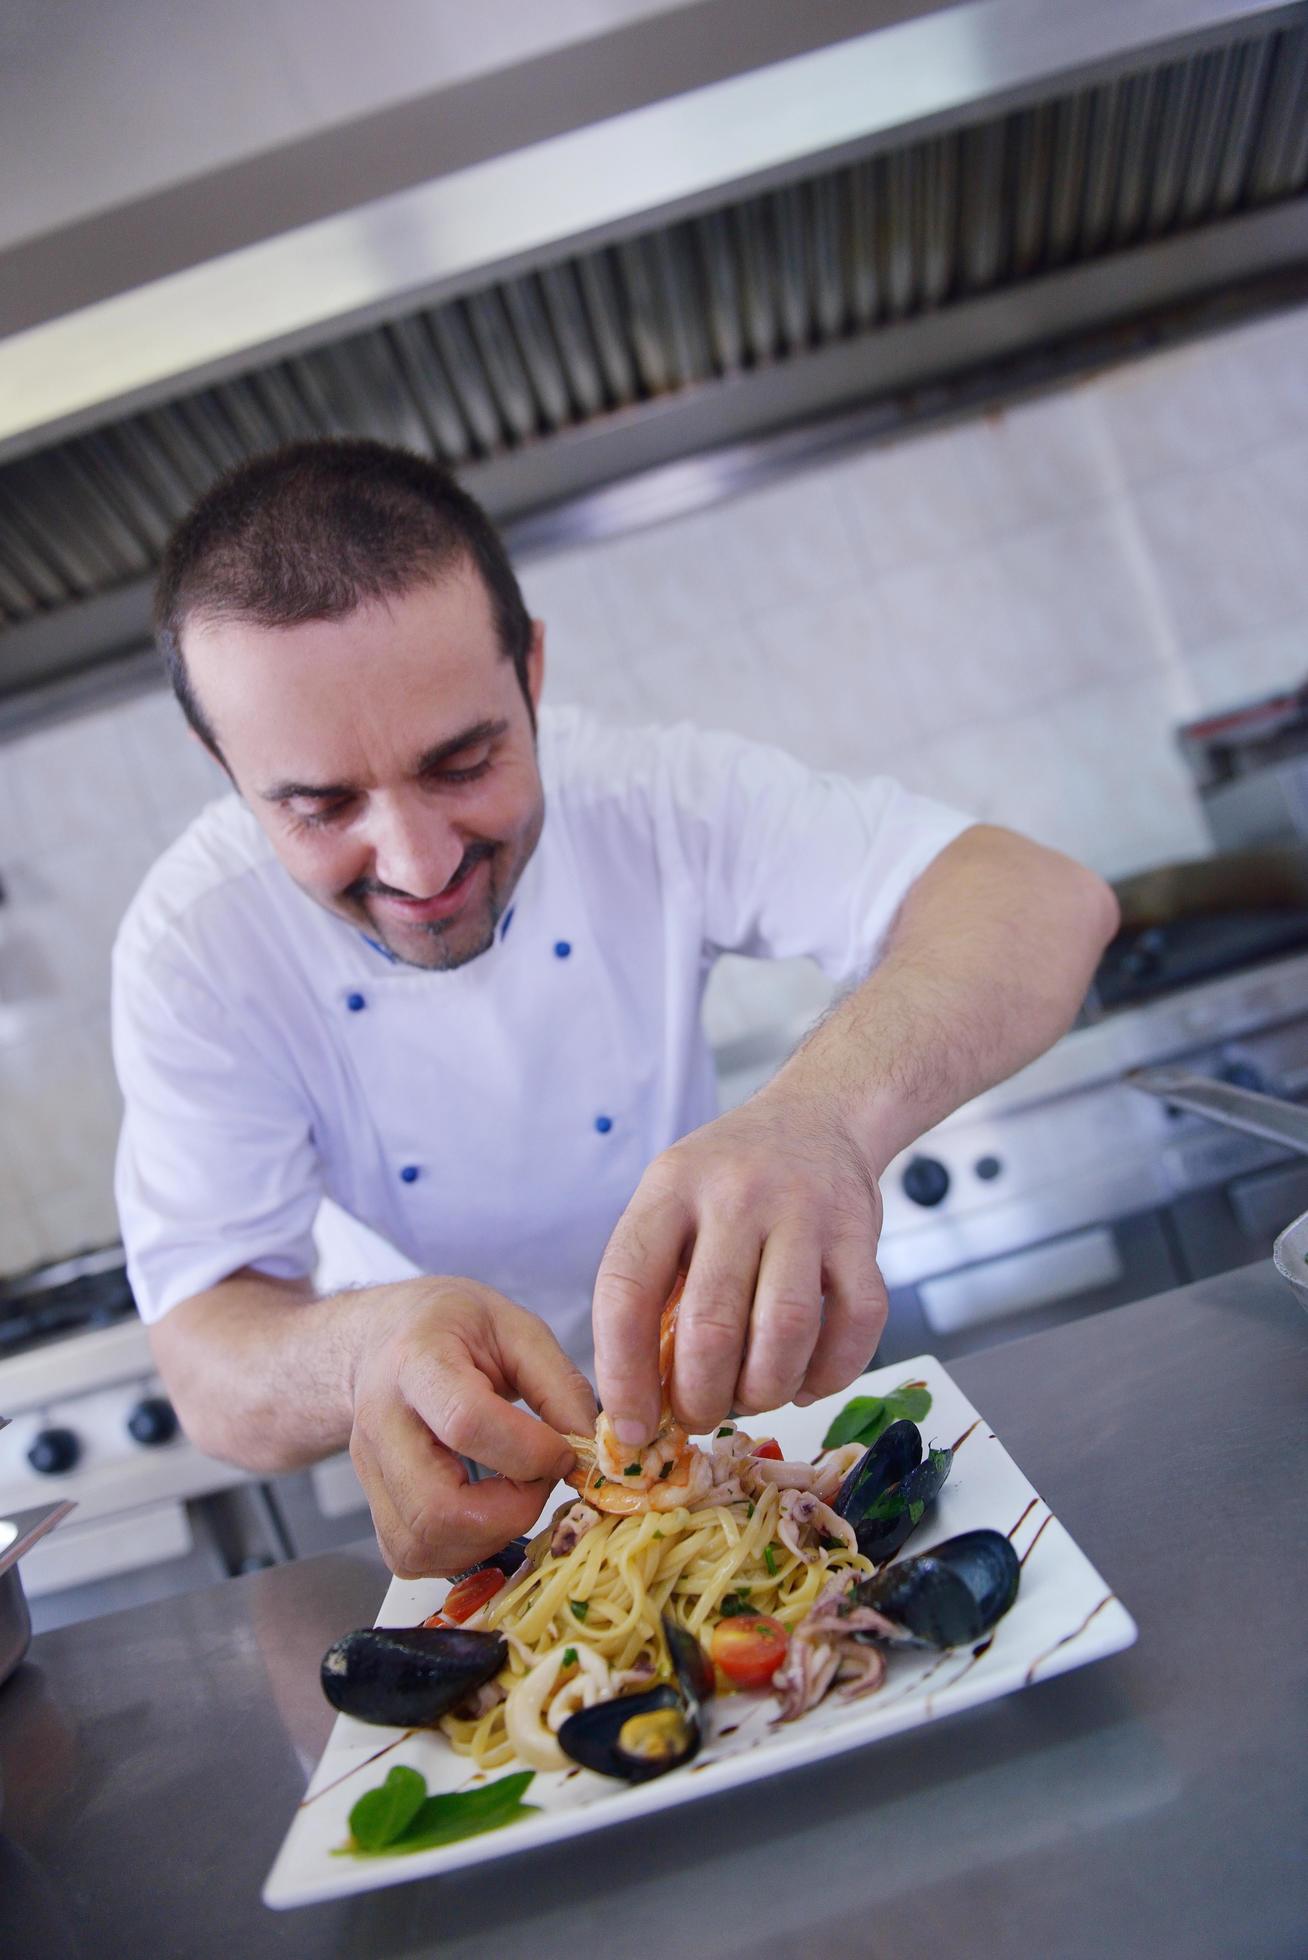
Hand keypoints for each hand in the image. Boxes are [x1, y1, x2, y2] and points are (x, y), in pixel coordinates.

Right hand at [349, 1277, 596, 1577]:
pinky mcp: (374, 1506)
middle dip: (510, 1513)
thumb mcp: (516, 1328)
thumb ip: (559, 1384)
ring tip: (514, 1495)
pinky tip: (485, 1513)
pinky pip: (412, 1557)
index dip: (529, 1452)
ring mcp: (368, 1471)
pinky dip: (461, 1550)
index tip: (565, 1450)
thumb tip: (592, 1449)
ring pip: (422, 1546)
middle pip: (436, 1508)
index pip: (466, 1423)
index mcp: (418, 1361)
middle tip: (539, 1481)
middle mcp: (381, 1422)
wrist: (386, 1337)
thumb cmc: (454, 1328)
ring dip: (488, 1538)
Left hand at [592, 1089, 886, 1443]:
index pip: (626, 1290)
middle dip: (700, 1397)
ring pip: (786, 1331)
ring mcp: (804, 1211)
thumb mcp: (670, 1202)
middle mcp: (735, 1195)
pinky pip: (856, 1324)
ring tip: (753, 1397)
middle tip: (699, 1416)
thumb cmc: (729, 1178)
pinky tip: (807, 1380)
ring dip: (765, 1389)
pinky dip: (832, 1373)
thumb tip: (642, 1400)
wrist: (817, 1115)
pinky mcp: (861, 1234)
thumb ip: (653, 1285)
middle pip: (711, 1325)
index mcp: (670, 1189)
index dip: (623, 1372)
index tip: (632, 1426)